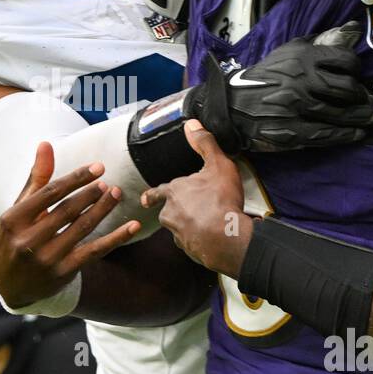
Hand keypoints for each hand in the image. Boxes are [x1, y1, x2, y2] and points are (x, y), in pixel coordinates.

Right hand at [0, 143, 140, 309]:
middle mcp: (28, 241)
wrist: (9, 285)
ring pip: (82, 229)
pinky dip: (116, 238)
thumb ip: (36, 178)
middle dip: (90, 194)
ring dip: (103, 210)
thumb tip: (46, 144)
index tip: (98, 167)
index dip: (76, 178)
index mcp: (13, 220)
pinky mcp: (63, 273)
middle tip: (107, 182)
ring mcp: (46, 259)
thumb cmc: (15, 238)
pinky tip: (131, 226)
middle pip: (67, 210)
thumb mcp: (18, 209)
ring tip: (116, 194)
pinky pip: (94, 252)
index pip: (50, 193)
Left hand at [141, 121, 251, 276]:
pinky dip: (199, 240)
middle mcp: (171, 214)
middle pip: (169, 212)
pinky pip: (192, 243)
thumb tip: (191, 124)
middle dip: (176, 211)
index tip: (146, 200)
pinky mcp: (190, 250)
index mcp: (174, 192)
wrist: (226, 238)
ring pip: (179, 228)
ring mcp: (179, 234)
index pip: (158, 192)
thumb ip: (205, 144)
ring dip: (189, 226)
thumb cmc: (220, 200)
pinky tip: (211, 237)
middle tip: (190, 210)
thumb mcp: (217, 164)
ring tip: (206, 222)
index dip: (153, 195)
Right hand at [191, 22, 372, 153]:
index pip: (345, 60)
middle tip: (369, 99)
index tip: (355, 74)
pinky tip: (359, 133)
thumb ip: (321, 42)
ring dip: (364, 117)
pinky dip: (348, 134)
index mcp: (302, 57)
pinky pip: (328, 133)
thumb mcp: (289, 51)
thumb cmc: (265, 76)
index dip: (356, 68)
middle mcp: (302, 80)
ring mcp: (298, 107)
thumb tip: (352, 29)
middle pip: (348, 88)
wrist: (232, 104)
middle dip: (363, 96)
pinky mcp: (293, 130)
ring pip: (342, 113)